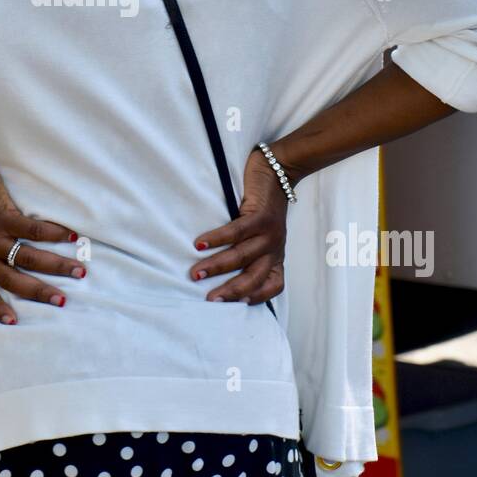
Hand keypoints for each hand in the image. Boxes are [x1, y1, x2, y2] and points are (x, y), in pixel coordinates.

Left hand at [0, 155, 83, 323]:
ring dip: (55, 265)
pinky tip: (72, 236)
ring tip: (78, 271)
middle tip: (61, 301)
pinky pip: (33, 229)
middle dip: (39, 292)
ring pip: (29, 258)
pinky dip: (53, 232)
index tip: (13, 322)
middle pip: (14, 281)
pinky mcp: (5, 216)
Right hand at [189, 147, 288, 303]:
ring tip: (196, 273)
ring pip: (242, 256)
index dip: (256, 297)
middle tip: (210, 300)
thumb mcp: (264, 235)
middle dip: (231, 291)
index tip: (235, 305)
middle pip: (255, 277)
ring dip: (217, 266)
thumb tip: (221, 272)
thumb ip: (251, 252)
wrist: (280, 171)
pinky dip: (217, 239)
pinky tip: (200, 244)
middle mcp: (275, 248)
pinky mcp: (260, 216)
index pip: (273, 285)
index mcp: (276, 257)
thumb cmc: (265, 207)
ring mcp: (269, 233)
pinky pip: (237, 232)